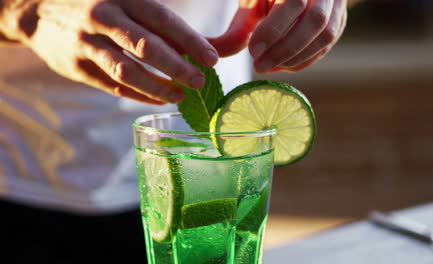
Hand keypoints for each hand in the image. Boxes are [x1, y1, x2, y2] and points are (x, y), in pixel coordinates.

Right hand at [8, 0, 218, 103]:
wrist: (37, 10)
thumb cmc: (98, 6)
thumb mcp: (127, 1)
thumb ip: (162, 24)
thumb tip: (207, 45)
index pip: (162, 19)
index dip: (189, 40)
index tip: (212, 59)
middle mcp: (103, 17)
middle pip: (145, 47)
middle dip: (177, 67)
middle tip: (199, 82)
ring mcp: (87, 44)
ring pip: (127, 70)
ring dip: (157, 87)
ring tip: (180, 97)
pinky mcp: (76, 67)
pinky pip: (112, 85)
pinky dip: (138, 95)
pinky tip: (158, 100)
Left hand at [209, 0, 346, 72]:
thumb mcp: (252, 3)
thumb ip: (239, 28)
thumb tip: (217, 55)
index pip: (293, 3)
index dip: (273, 30)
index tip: (252, 51)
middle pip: (315, 22)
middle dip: (284, 49)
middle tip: (259, 67)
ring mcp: (337, 4)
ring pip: (325, 36)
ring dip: (295, 58)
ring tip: (268, 67)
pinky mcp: (340, 21)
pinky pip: (327, 46)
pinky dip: (304, 60)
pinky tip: (283, 66)